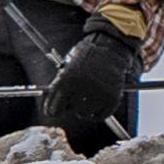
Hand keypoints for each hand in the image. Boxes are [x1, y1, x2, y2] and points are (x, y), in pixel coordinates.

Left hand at [37, 19, 143, 147]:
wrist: (111, 48)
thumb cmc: (85, 56)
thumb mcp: (67, 67)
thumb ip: (59, 86)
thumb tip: (51, 105)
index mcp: (67, 80)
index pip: (54, 107)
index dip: (51, 110)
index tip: (51, 112)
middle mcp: (82, 88)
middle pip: (68, 111)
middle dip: (67, 106)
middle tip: (69, 100)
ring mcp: (99, 94)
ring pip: (83, 114)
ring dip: (81, 109)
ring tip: (84, 97)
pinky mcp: (112, 99)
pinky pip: (99, 116)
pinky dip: (95, 113)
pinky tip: (94, 102)